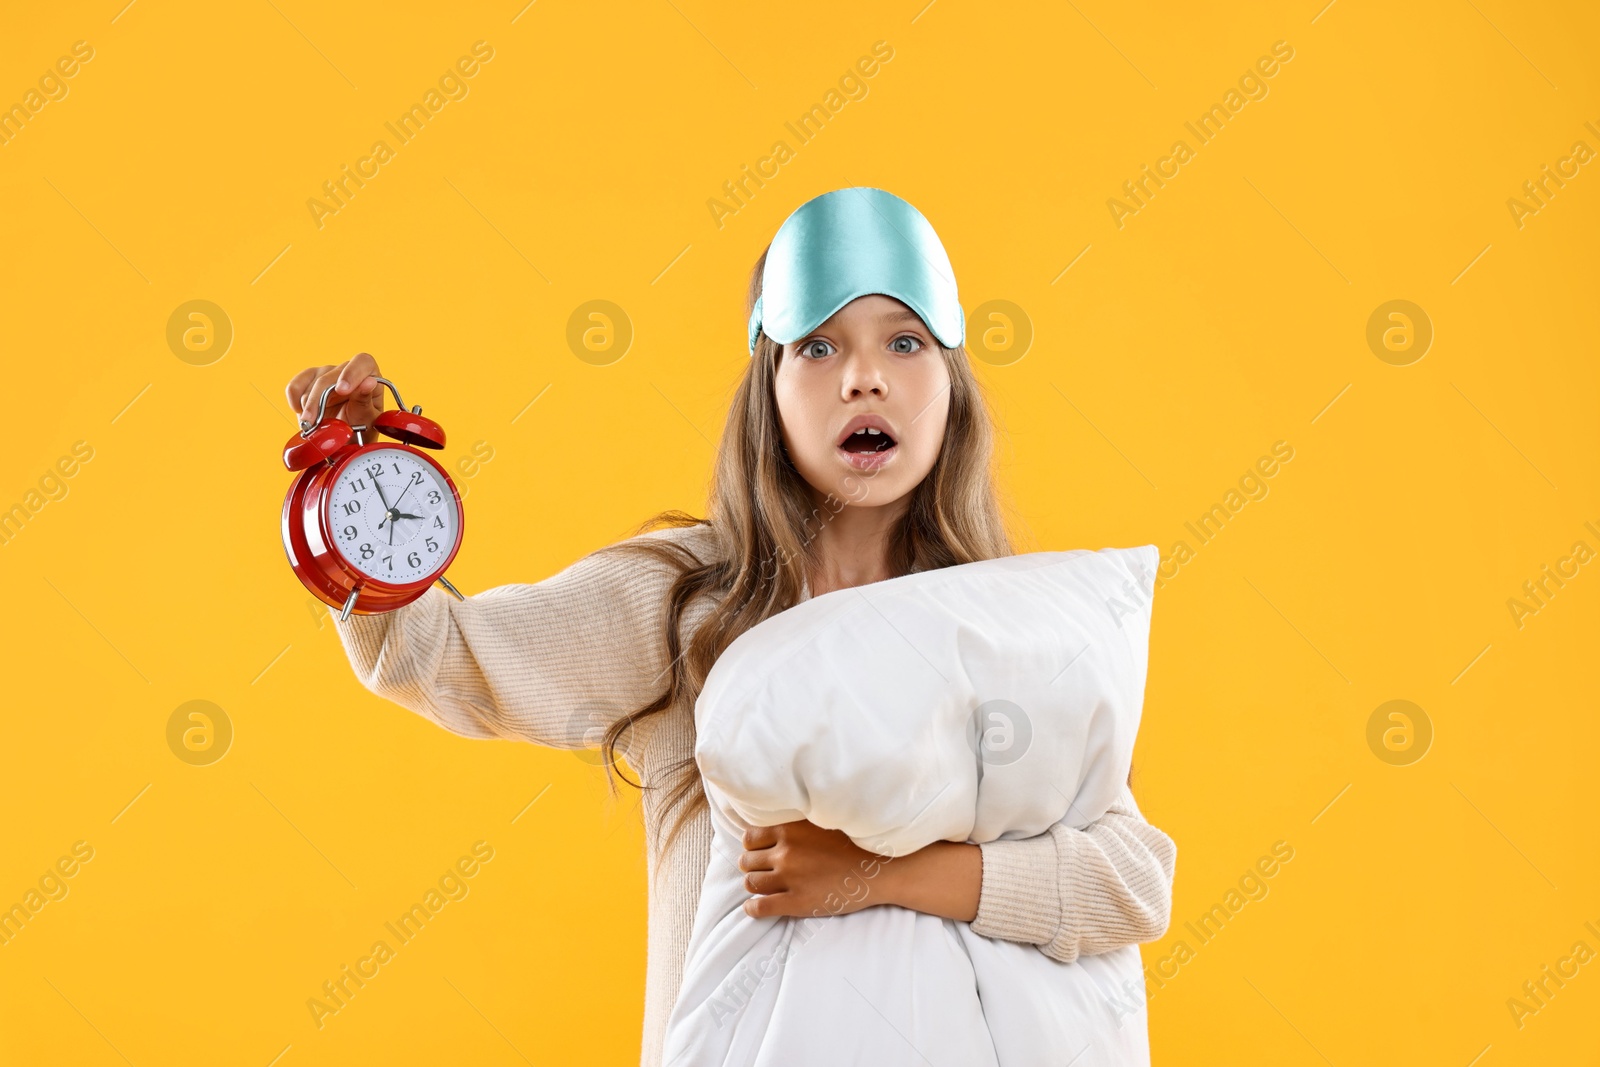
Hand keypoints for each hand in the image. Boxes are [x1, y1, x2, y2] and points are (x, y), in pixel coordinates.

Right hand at [285, 352, 385, 429]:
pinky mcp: (308, 380)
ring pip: (311, 382)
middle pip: (329, 376)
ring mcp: (326, 373)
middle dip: (318, 400)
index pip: (362, 362)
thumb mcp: (366, 420)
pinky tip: (302, 414)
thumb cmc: (361, 429)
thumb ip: (365, 401)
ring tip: (313, 424)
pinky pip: (295, 386)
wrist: (343, 439)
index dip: (352, 373)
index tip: (342, 390)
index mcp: (369, 375)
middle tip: (313, 421)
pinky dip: (295, 401)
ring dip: (308, 406)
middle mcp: (347, 370)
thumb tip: (369, 382)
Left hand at [739, 821, 982, 922]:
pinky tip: (757, 907)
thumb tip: (794, 813)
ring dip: (754, 884)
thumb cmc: (855, 840)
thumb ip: (799, 820)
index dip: (753, 846)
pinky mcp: (796, 903)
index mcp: (789, 830)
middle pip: (748, 861)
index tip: (760, 850)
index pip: (750, 838)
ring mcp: (789, 879)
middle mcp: (784, 853)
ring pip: (751, 883)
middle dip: (753, 865)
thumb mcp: (824, 819)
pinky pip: (760, 907)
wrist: (881, 868)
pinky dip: (754, 908)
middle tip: (762, 869)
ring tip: (763, 886)